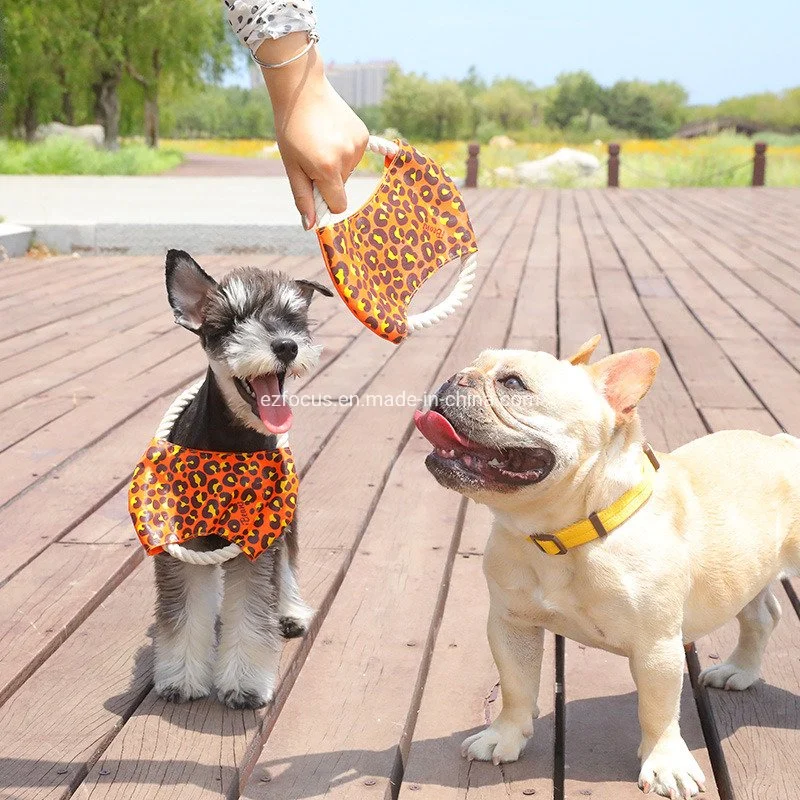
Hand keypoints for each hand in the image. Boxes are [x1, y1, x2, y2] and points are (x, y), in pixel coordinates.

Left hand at [257, 34, 368, 228]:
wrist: (301, 89)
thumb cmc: (291, 129)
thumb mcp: (291, 166)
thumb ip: (302, 197)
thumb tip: (311, 225)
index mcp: (327, 169)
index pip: (338, 205)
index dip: (326, 201)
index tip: (315, 190)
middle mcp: (346, 158)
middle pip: (341, 188)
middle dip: (327, 180)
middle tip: (311, 156)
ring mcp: (357, 145)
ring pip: (348, 172)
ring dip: (336, 165)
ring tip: (320, 141)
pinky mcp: (363, 135)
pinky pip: (355, 156)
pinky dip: (344, 152)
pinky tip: (331, 134)